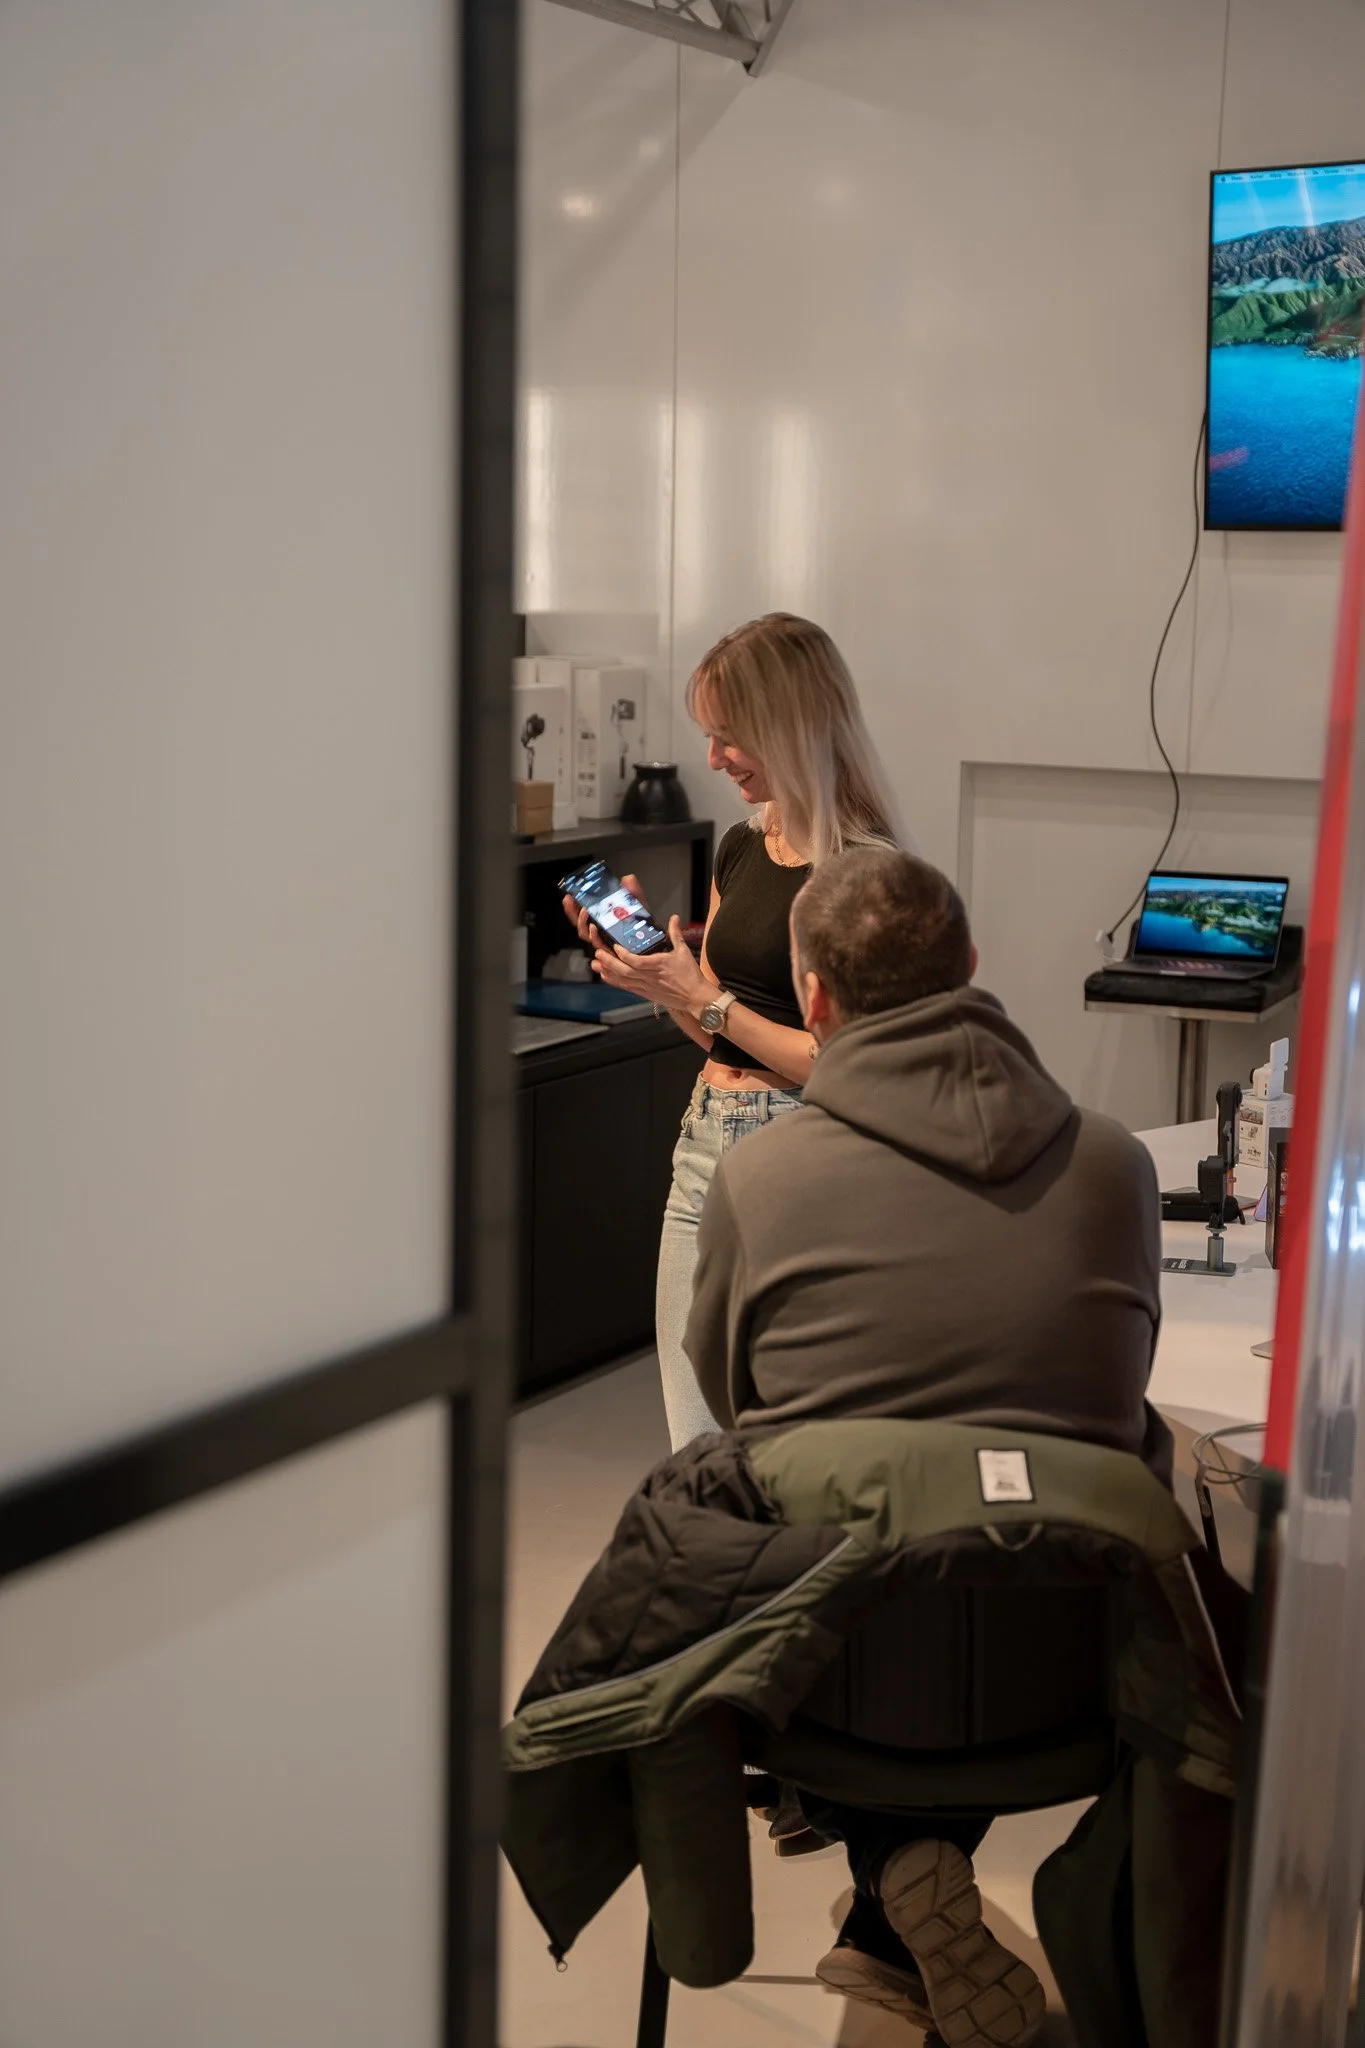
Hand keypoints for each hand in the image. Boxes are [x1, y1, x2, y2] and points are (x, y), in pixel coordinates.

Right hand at [560, 872, 648, 947]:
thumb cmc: (643, 926)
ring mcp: (606, 942)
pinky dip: (594, 936)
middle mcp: (602, 933)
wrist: (656, 943)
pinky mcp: (613, 950)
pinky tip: (594, 928)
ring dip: (582, 922)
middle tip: (571, 901)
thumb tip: (627, 878)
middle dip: (572, 913)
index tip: (568, 897)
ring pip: (587, 935)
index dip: (573, 907)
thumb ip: (633, 892)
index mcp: (604, 922)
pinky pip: (599, 945)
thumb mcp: (637, 905)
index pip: (583, 915)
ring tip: (584, 912)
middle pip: (580, 924)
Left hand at [593, 915, 711, 1016]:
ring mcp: (646, 987)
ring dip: (608, 972)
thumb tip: (675, 917)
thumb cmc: (690, 975)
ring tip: (595, 964)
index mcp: (658, 965)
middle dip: (609, 963)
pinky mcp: (645, 994)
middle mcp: (650, 977)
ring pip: (623, 980)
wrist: (695, 997)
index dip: (623, 955)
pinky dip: (615, 982)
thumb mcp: (684, 951)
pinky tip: (605, 976)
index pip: (636, 961)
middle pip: (624, 971)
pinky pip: (627, 988)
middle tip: (597, 954)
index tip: (615, 946)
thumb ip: (676, 933)